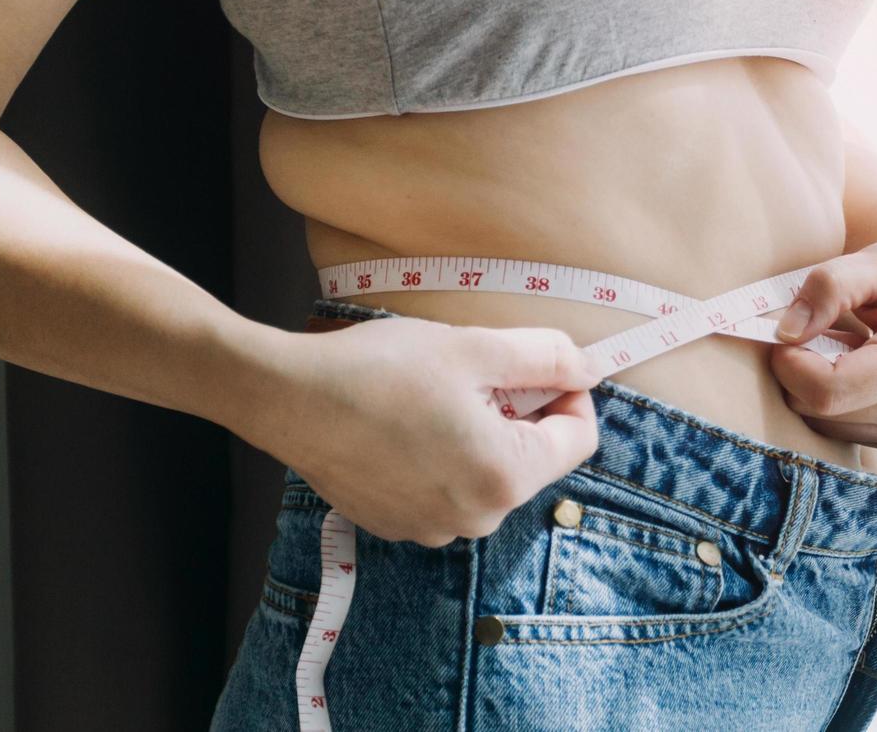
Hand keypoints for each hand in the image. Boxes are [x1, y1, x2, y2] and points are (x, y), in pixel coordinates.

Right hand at [230, 317, 602, 545]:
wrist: (289, 399)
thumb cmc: (377, 371)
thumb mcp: (473, 348)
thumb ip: (545, 356)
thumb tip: (588, 367)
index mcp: (505, 476)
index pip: (580, 439)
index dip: (569, 394)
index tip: (538, 367)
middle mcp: (475, 517)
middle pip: (531, 460)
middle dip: (516, 416)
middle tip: (472, 375)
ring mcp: (433, 528)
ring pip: (485, 476)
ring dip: (477, 437)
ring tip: (431, 400)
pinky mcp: (397, 524)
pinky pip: (443, 490)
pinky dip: (438, 459)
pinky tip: (402, 426)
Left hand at [768, 230, 876, 456]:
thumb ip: (830, 286)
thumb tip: (786, 332)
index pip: (828, 390)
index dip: (790, 363)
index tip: (786, 331)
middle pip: (818, 410)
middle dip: (800, 369)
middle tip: (821, 329)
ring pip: (822, 425)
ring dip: (816, 385)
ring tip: (848, 346)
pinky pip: (839, 432)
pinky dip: (834, 401)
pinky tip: (858, 369)